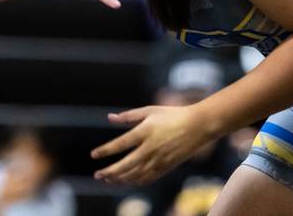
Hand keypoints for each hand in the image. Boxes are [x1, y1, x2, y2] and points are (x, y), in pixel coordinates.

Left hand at [91, 105, 213, 184]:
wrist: (199, 126)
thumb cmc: (172, 115)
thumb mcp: (149, 110)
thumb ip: (128, 116)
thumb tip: (109, 118)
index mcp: (145, 131)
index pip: (121, 144)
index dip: (106, 150)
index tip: (94, 155)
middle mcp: (151, 148)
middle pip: (126, 165)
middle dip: (110, 172)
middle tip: (97, 174)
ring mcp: (160, 159)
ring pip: (136, 175)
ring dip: (120, 179)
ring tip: (107, 179)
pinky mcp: (167, 167)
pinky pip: (148, 178)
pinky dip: (135, 181)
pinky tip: (125, 181)